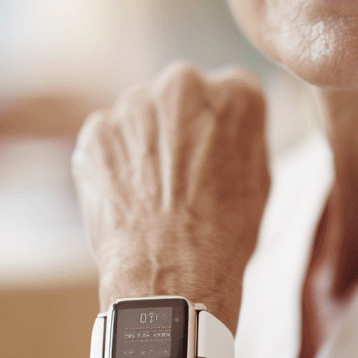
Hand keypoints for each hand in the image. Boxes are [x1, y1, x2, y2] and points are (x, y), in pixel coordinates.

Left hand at [72, 62, 269, 330]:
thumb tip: (230, 130)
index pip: (231, 91)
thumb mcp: (260, 179)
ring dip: (145, 142)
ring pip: (141, 116)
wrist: (172, 272)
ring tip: (154, 193)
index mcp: (236, 93)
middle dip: (181, 125)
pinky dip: (114, 162)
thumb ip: (243, 138)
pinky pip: (108, 138)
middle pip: (182, 96)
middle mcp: (184, 85)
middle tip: (184, 174)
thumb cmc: (226, 235)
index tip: (217, 153)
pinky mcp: (96, 130)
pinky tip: (128, 197)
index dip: (222, 127)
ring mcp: (134, 105)